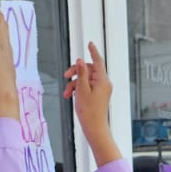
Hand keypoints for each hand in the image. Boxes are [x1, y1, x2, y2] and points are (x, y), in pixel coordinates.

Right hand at [64, 42, 119, 165]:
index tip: (90, 44)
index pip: (98, 61)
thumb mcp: (82, 90)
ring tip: (67, 93)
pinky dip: (77, 89)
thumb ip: (81, 74)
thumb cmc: (89, 112)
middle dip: (76, 72)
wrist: (94, 127)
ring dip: (74, 83)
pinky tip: (70, 95)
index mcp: (102, 80)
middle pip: (88, 70)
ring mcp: (101, 89)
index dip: (93, 51)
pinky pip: (86, 86)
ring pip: (85, 79)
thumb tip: (81, 60)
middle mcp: (104, 83)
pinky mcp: (97, 95)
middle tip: (66, 76)